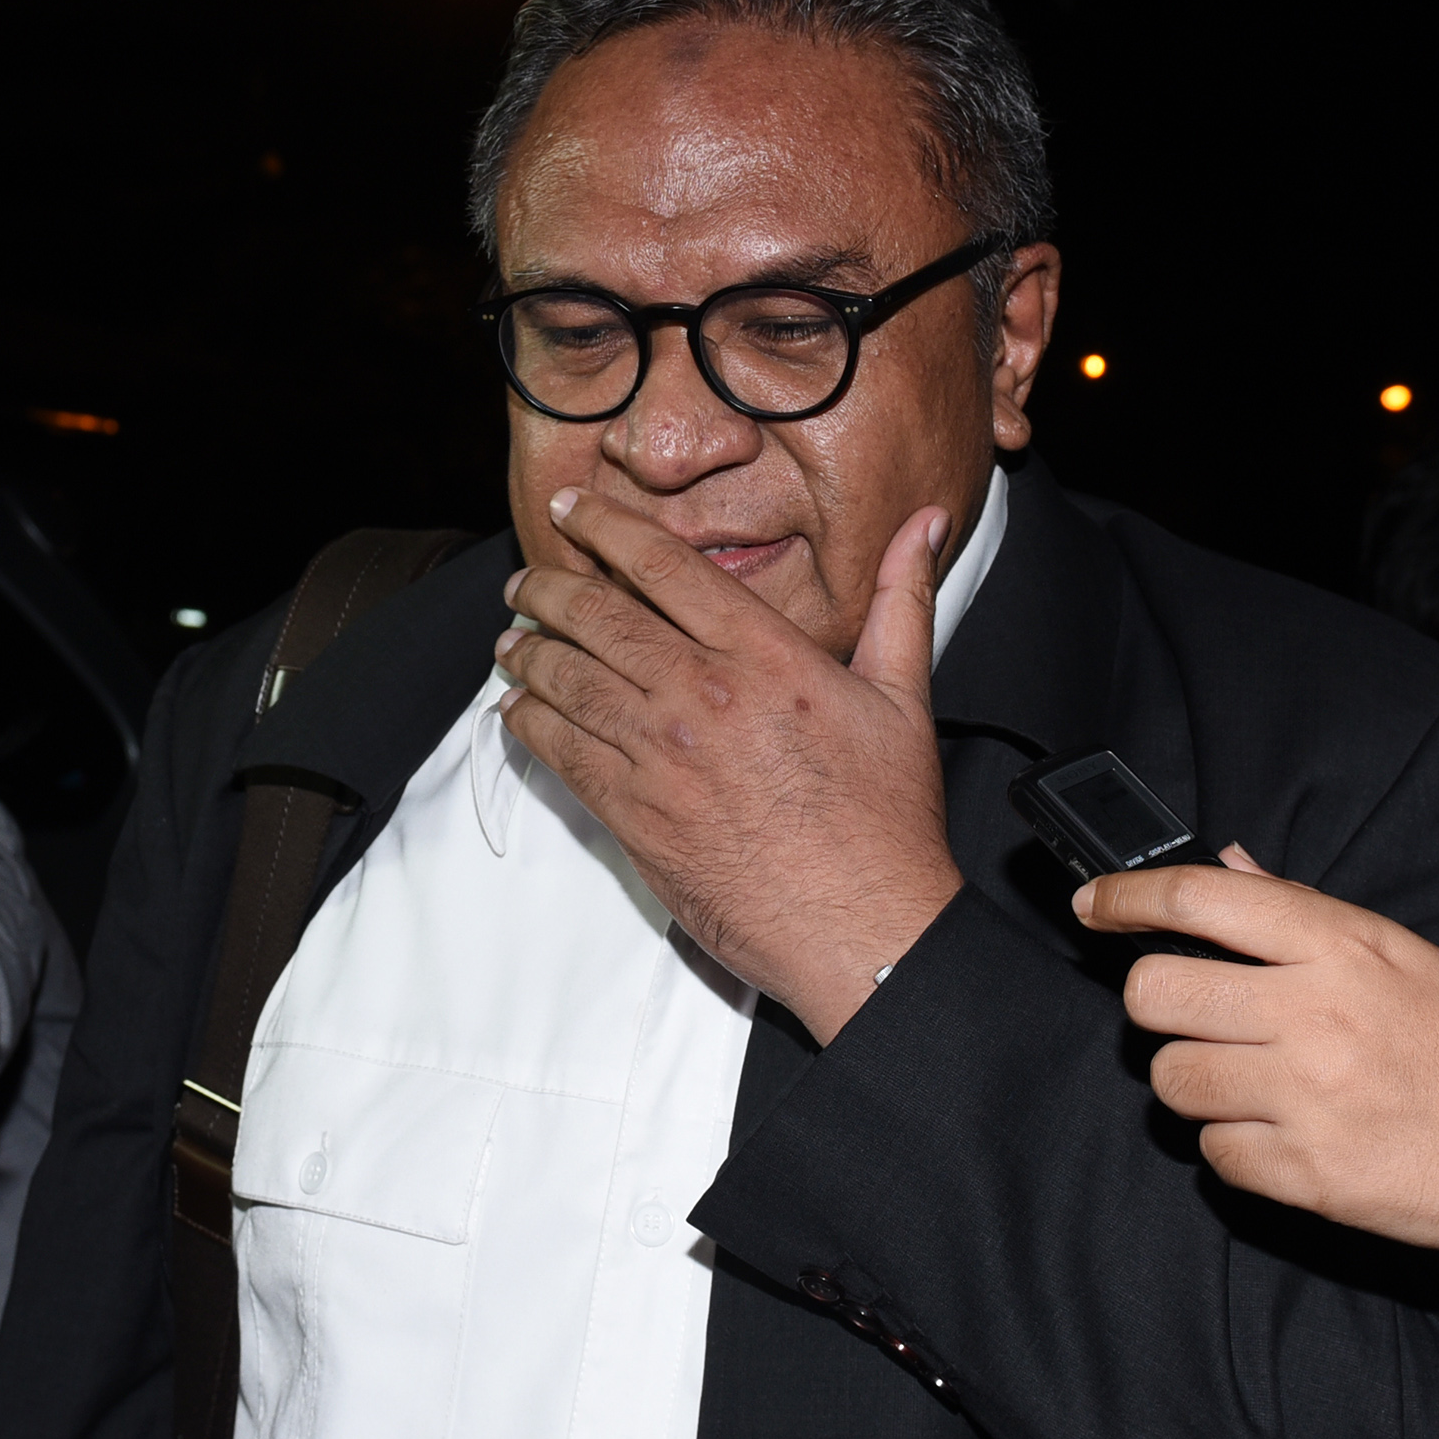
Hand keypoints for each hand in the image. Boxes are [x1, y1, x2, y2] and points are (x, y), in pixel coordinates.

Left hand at [498, 485, 962, 1039]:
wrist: (862, 928)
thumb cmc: (885, 823)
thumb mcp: (904, 696)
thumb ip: (903, 599)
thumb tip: (927, 525)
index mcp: (766, 655)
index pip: (664, 567)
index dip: (606, 528)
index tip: (573, 510)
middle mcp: (704, 694)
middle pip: (598, 617)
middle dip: (549, 590)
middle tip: (525, 582)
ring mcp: (662, 755)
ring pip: (569, 682)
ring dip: (528, 654)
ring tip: (511, 642)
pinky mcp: (635, 814)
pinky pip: (561, 752)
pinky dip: (529, 724)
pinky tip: (518, 712)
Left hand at [1077, 853, 1438, 1374]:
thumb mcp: (1404, 957)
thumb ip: (1302, 916)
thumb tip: (1224, 869)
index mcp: (1344, 946)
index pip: (1200, 899)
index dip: (1126, 895)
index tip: (1093, 903)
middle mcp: (1316, 1016)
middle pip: (1155, 994)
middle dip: (1160, 1004)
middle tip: (1197, 1014)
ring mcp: (1308, 1100)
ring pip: (1170, 1079)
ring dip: (1194, 1079)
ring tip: (1253, 1080)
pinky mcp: (1307, 1176)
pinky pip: (1211, 1154)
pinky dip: (1233, 1146)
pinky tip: (1285, 1132)